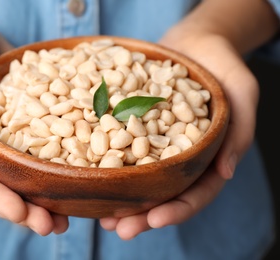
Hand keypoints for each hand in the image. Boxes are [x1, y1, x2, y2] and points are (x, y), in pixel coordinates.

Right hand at [0, 20, 68, 234]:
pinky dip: (50, 172)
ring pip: (19, 178)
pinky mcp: (22, 133)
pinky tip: (71, 184)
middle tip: (50, 227)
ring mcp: (0, 144)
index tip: (20, 214)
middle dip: (23, 209)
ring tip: (63, 221)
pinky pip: (36, 155)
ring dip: (40, 200)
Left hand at [100, 32, 258, 239]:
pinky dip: (106, 163)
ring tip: (101, 218)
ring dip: (120, 199)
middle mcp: (176, 157)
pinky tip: (89, 174)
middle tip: (120, 231)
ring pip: (138, 178)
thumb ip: (238, 132)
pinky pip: (118, 146)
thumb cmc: (222, 64)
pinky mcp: (133, 126)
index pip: (196, 192)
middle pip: (161, 193)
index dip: (177, 210)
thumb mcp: (242, 92)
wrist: (193, 42)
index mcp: (206, 158)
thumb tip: (225, 173)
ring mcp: (153, 144)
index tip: (154, 220)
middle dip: (142, 215)